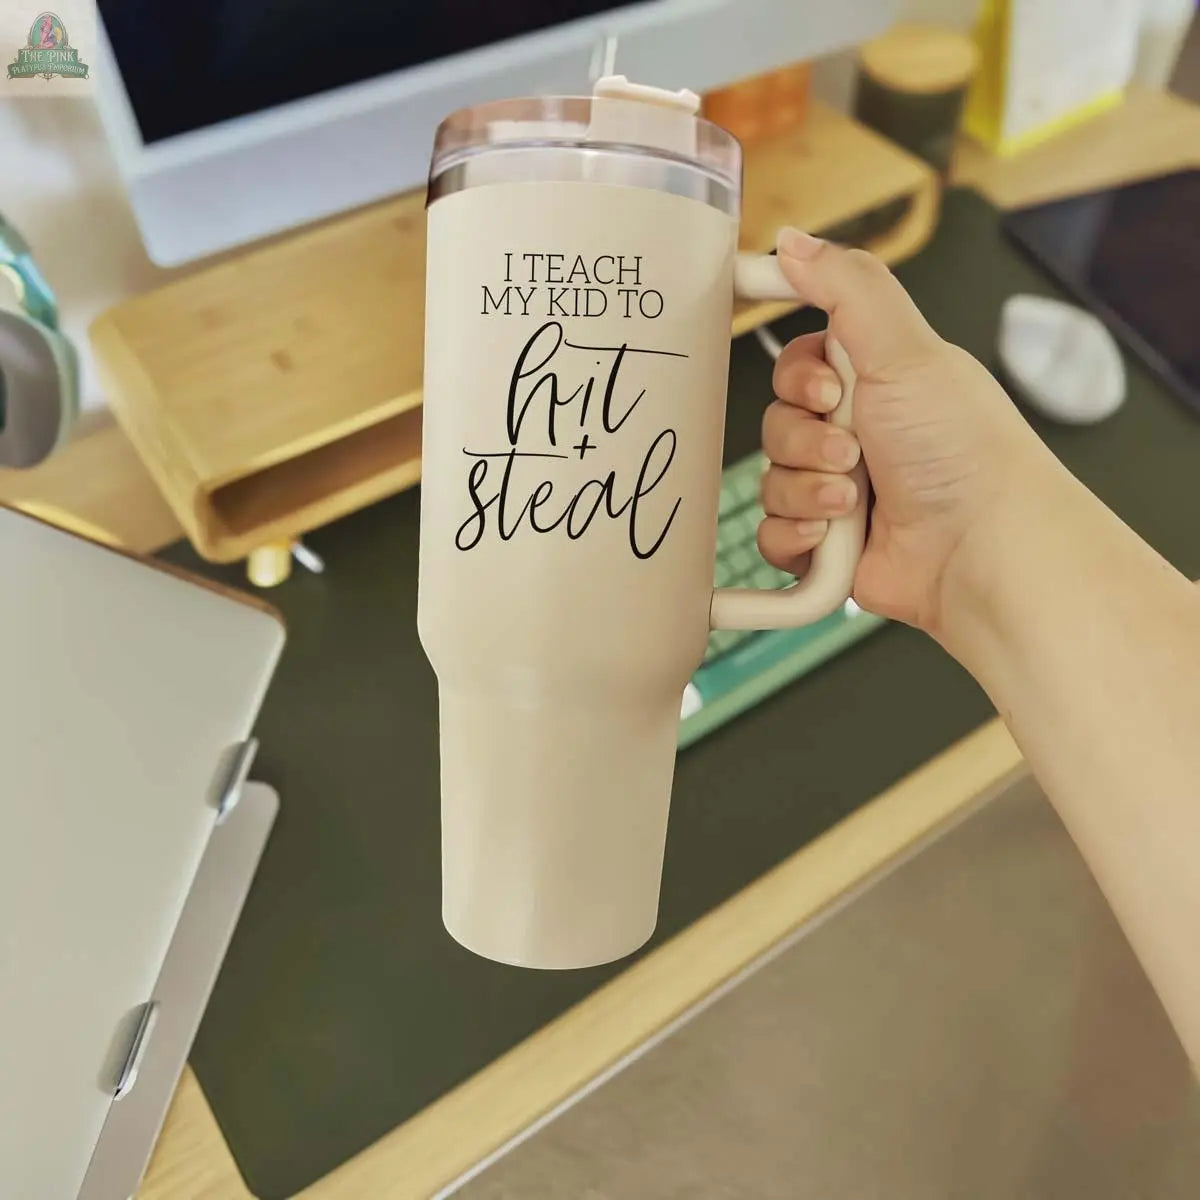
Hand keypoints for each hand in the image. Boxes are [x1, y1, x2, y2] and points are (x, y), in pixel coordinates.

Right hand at [759, 229, 1045, 636]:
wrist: (981, 549)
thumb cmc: (963, 451)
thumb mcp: (906, 349)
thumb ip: (846, 287)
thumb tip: (793, 241)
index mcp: (878, 383)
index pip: (797, 366)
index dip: (798, 378)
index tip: (825, 388)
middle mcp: (858, 435)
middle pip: (778, 423)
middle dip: (806, 440)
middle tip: (853, 449)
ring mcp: (840, 493)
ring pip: (772, 480)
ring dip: (805, 488)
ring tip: (854, 500)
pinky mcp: (827, 547)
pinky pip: (772, 533)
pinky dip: (795, 534)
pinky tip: (830, 536)